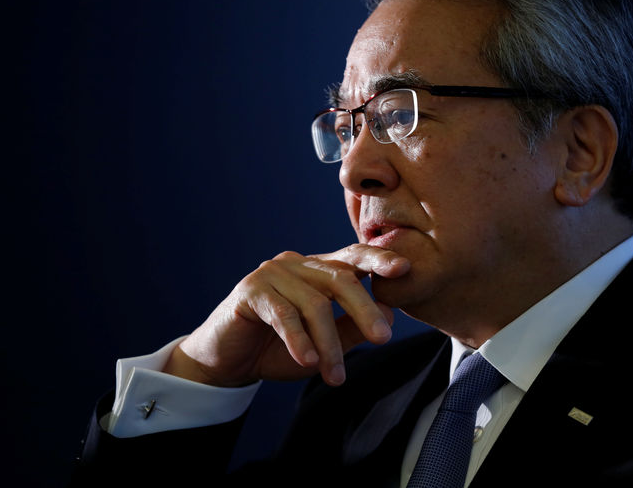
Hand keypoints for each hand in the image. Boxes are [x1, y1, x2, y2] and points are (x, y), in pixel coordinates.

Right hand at [164, 244, 409, 387]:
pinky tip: (308, 362)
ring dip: (328, 344)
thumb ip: (353, 329)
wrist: (227, 362)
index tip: (404, 269)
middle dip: (364, 310)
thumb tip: (390, 315)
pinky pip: (283, 314)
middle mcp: (296, 263)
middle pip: (340, 279)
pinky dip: (298, 340)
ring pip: (313, 303)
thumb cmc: (278, 350)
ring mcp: (272, 274)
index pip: (352, 257)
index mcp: (316, 270)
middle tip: (382, 339)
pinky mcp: (250, 291)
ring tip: (335, 376)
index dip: (378, 258)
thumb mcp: (323, 345)